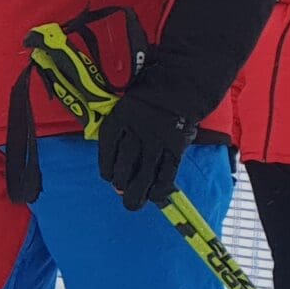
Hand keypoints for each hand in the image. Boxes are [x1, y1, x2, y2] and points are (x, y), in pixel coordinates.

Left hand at [94, 91, 196, 210]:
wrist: (182, 86)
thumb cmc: (149, 98)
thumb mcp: (126, 105)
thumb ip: (118, 128)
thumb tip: (114, 161)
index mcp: (120, 117)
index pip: (108, 147)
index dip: (106, 166)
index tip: (108, 177)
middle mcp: (137, 130)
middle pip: (125, 162)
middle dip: (121, 182)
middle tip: (122, 193)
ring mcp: (157, 139)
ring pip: (145, 171)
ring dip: (138, 190)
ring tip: (132, 203)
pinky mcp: (176, 147)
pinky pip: (167, 171)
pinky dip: (161, 187)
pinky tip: (155, 197)